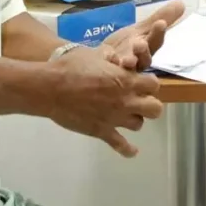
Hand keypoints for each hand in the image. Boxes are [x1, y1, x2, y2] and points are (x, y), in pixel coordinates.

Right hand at [46, 47, 163, 156]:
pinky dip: (128, 149)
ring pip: (139, 125)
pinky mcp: (102, 131)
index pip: (154, 85)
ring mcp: (115, 118)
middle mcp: (125, 101)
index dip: (149, 84)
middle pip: (155, 108)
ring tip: (126, 116)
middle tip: (140, 101)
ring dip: (135, 119)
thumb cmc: (71, 66)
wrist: (50, 88)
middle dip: (150, 104)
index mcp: (125, 80)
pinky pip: (121, 145)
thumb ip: (109, 57)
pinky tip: (132, 151)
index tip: (142, 83)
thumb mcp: (94, 54)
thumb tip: (114, 57)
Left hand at [100, 1, 184, 70]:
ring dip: (130, 63)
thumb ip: (160, 17)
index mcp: (147, 49)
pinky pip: (112, 75)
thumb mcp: (140, 30)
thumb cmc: (124, 46)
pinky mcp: (112, 78)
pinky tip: (110, 60)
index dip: (158, 33)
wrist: (100, 63)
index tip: (160, 23)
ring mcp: (125, 71)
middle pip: (145, 59)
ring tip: (126, 60)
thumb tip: (182, 3)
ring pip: (131, 69)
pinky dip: (112, 67)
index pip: (156, 41)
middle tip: (140, 44)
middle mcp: (138, 62)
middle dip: (143, 51)